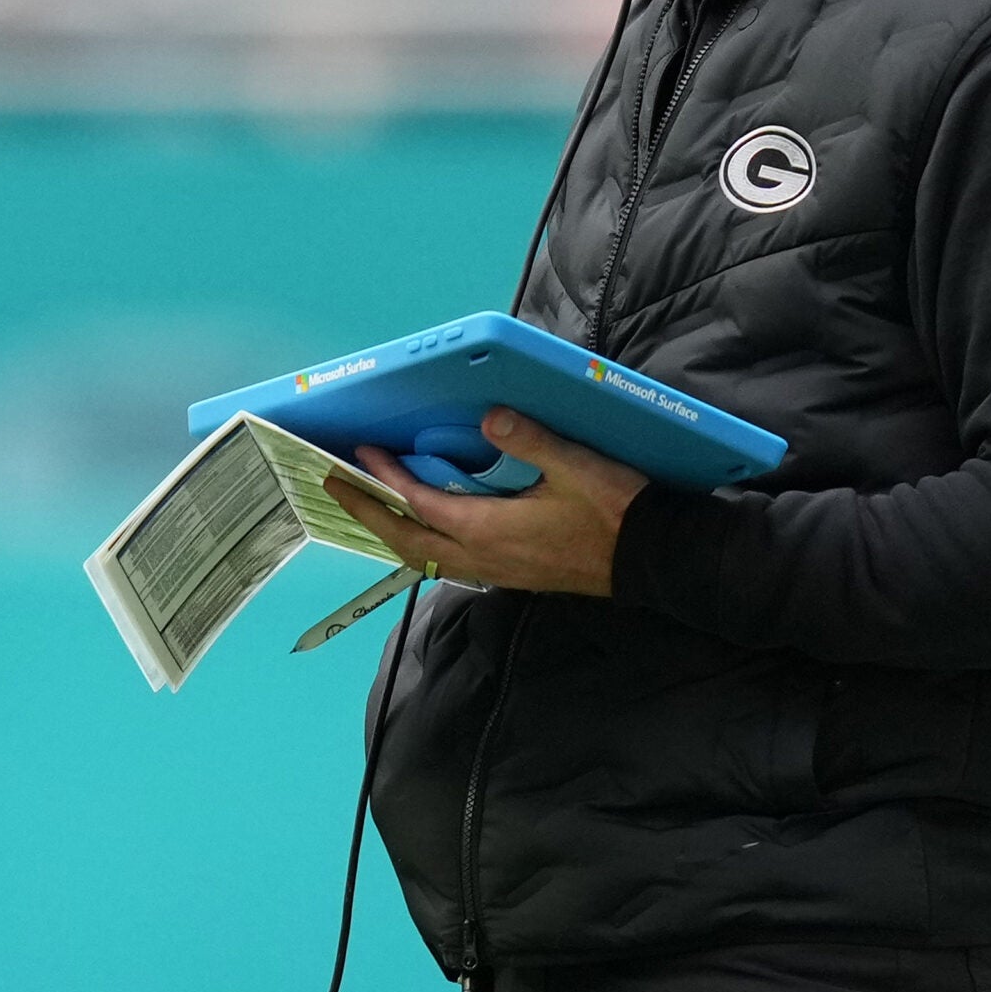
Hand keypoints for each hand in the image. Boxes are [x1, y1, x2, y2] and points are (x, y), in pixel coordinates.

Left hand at [324, 407, 647, 596]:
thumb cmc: (617, 512)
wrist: (654, 559)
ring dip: (392, 532)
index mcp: (490, 531)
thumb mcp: (577, 466)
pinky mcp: (512, 575)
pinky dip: (423, 544)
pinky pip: (450, 563)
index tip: (359, 455)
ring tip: (370, 509)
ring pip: (426, 557)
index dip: (387, 479)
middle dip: (368, 514)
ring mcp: (497, 572)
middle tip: (336, 487)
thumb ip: (530, 439)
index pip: (420, 504)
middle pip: (408, 541)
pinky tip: (425, 530)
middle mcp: (484, 557)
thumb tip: (488, 416)